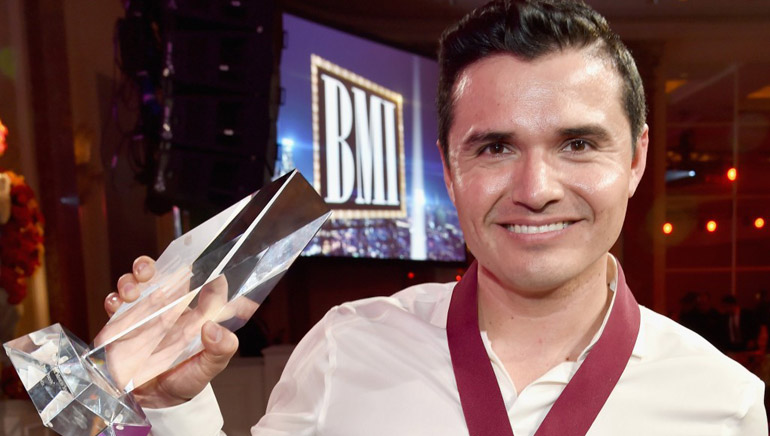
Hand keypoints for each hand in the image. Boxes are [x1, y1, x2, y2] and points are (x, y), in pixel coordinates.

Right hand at [104, 256, 238, 407]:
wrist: (156, 402)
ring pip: (134, 284)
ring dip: (129, 281)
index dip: (207, 273)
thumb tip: (212, 328)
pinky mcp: (122, 327)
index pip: (203, 285)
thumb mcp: (208, 367)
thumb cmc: (187, 378)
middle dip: (149, 266)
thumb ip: (220, 350)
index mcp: (194, 313)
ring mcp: (144, 315)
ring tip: (130, 292)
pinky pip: (114, 306)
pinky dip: (112, 300)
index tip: (207, 272)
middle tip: (147, 272)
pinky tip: (116, 306)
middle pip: (160, 274)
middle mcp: (169, 308)